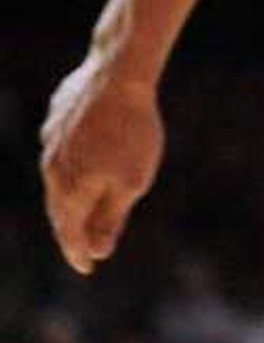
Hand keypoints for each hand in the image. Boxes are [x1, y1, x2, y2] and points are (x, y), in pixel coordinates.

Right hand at [40, 56, 163, 275]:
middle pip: (60, 207)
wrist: (120, 74)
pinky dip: (70, 161)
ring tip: (80, 206)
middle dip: (72, 228)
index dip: (78, 252)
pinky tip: (80, 159)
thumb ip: (111, 219)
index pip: (69, 232)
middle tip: (83, 245)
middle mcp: (52, 167)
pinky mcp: (58, 115)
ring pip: (58, 176)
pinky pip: (62, 146)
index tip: (87, 268)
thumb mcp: (132, 182)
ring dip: (69, 195)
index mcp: (69, 189)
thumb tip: (97, 251)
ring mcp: (51, 139)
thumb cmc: (132, 132)